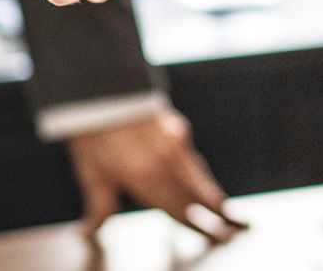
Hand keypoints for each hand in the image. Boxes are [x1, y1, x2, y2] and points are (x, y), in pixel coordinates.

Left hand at [68, 110, 247, 242]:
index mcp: (148, 179)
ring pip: (199, 174)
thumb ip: (100, 205)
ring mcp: (175, 141)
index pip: (181, 211)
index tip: (214, 235)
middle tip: (232, 227)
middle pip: (199, 195)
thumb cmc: (92, 129)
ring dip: (209, 190)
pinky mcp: (175, 124)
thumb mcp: (91, 172)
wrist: (100, 86)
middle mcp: (167, 162)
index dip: (198, 226)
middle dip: (216, 212)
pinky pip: (190, 154)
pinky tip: (194, 170)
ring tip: (220, 204)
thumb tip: (90, 229)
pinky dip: (196, 168)